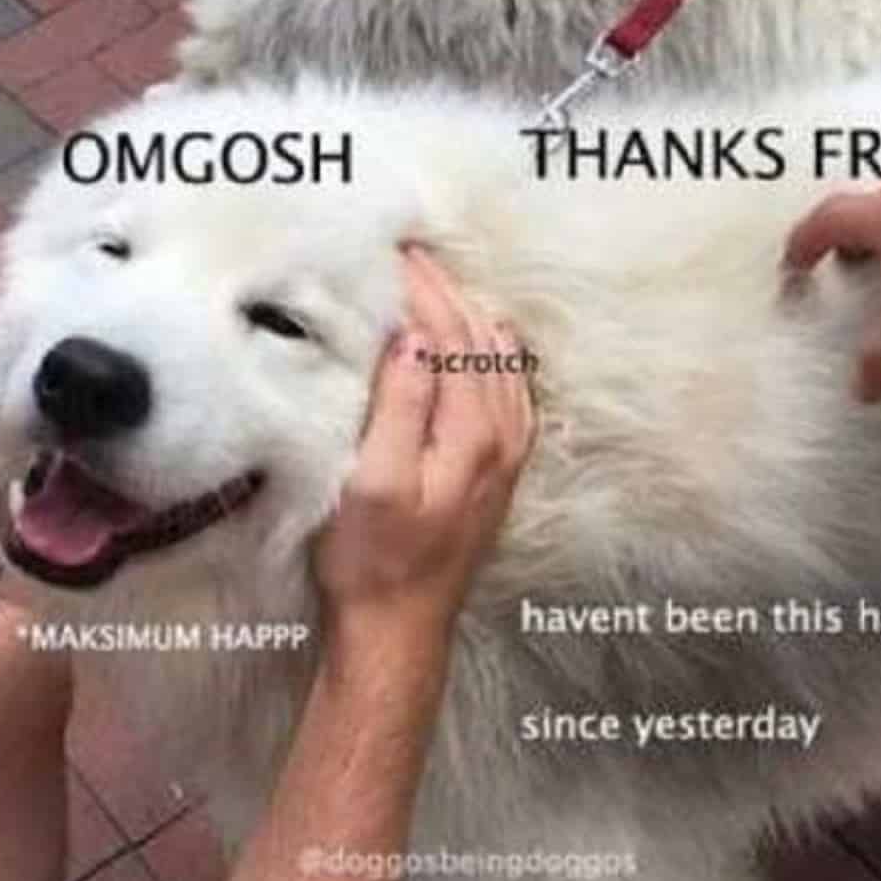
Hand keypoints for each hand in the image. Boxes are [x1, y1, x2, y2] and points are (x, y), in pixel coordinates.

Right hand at [312, 246, 536, 639]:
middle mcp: (503, 438)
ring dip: (468, 314)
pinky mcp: (498, 469)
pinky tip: (479, 342)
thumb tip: (416, 339)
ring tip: (434, 282)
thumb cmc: (372, 562)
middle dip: (445, 291)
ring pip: (500, 360)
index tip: (393, 253)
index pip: (451, 337)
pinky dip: (489, 351)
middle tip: (408, 253)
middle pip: (481, 340)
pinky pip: (508, 389)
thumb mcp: (373, 484)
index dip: (422, 291)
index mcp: (474, 434)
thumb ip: (400, 408)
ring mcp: (507, 454)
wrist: (398, 627)